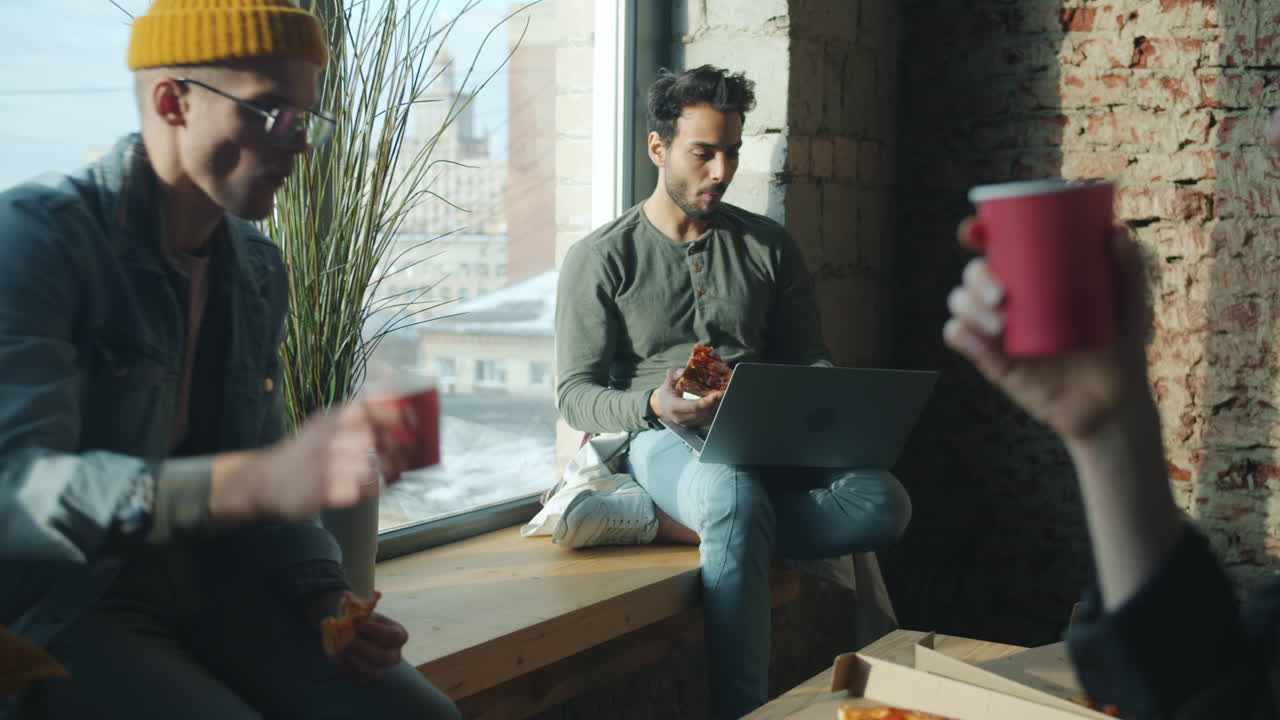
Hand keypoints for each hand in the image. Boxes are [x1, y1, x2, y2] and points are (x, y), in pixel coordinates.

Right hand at [210, 400, 415, 523]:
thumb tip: (393, 402)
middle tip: (415, 451)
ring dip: (391, 468)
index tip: (415, 419)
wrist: (266, 480)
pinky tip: (377, 484)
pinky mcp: (327, 492)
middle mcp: (330, 440)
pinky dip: (375, 486)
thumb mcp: (322, 423)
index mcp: (331, 420)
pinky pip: (363, 489)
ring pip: (374, 466)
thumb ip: (354, 414)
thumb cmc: (304, 450)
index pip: (371, 409)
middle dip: (402, 446)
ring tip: (398, 469)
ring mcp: (327, 467)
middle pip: (378, 439)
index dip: (397, 414)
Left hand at [304, 590, 407, 680]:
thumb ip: (356, 605)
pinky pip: (356, 676)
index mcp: (398, 635)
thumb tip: (346, 596)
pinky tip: (336, 654)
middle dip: (364, 648)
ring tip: (341, 647)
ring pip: (372, 672)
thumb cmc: (360, 619)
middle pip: (384, 657)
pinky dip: (344, 666)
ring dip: (354, 659)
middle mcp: (393, 654)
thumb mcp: (362, 610)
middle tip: (348, 639)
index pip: (393, 636)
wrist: (351, 633)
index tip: (359, 624)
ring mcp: (381, 668)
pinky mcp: (364, 677)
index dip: (376, 631)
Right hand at [649, 368, 721, 428]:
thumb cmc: (666, 394)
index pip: (693, 406)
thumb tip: (683, 370)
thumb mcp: (667, 382)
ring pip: (706, 417)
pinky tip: (718, 403)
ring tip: (723, 397)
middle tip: (724, 393)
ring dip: (716, 407)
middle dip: (715, 403)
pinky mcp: (693, 425)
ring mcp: (688, 423)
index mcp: (674, 407)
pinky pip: (707, 420)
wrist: (663, 407)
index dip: (707, 402)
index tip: (717, 394)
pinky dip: (714, 411)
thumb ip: (673, 374)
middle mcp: (681, 418)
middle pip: (703, 412)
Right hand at [942, 218, 1151, 441]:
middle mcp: (1012, 300)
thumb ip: (1129, 270)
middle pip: (974, 274)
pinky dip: (959, 332)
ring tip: (998, 324)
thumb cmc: (1120, 350)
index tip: (974, 232)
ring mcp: (999, 330)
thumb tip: (1118, 230)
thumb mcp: (1129, 306)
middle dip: (976, 276)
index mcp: (1035, 279)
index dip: (976, 234)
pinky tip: (971, 335)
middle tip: (1001, 294)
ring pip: (962, 303)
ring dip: (968, 305)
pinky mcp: (994, 360)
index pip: (998, 248)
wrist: (1112, 405)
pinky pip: (961, 339)